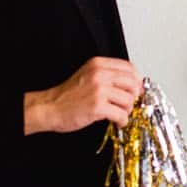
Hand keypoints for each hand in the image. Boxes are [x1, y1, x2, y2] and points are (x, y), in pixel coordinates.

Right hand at [24, 56, 142, 134]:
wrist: (50, 107)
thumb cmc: (67, 95)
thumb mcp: (87, 75)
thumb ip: (107, 75)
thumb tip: (130, 83)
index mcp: (98, 64)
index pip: (129, 68)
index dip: (137, 81)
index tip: (137, 90)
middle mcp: (100, 74)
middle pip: (133, 83)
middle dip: (134, 97)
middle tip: (129, 104)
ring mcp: (99, 90)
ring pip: (129, 100)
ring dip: (127, 111)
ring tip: (120, 114)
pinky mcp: (97, 106)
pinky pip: (121, 114)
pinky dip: (122, 121)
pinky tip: (116, 122)